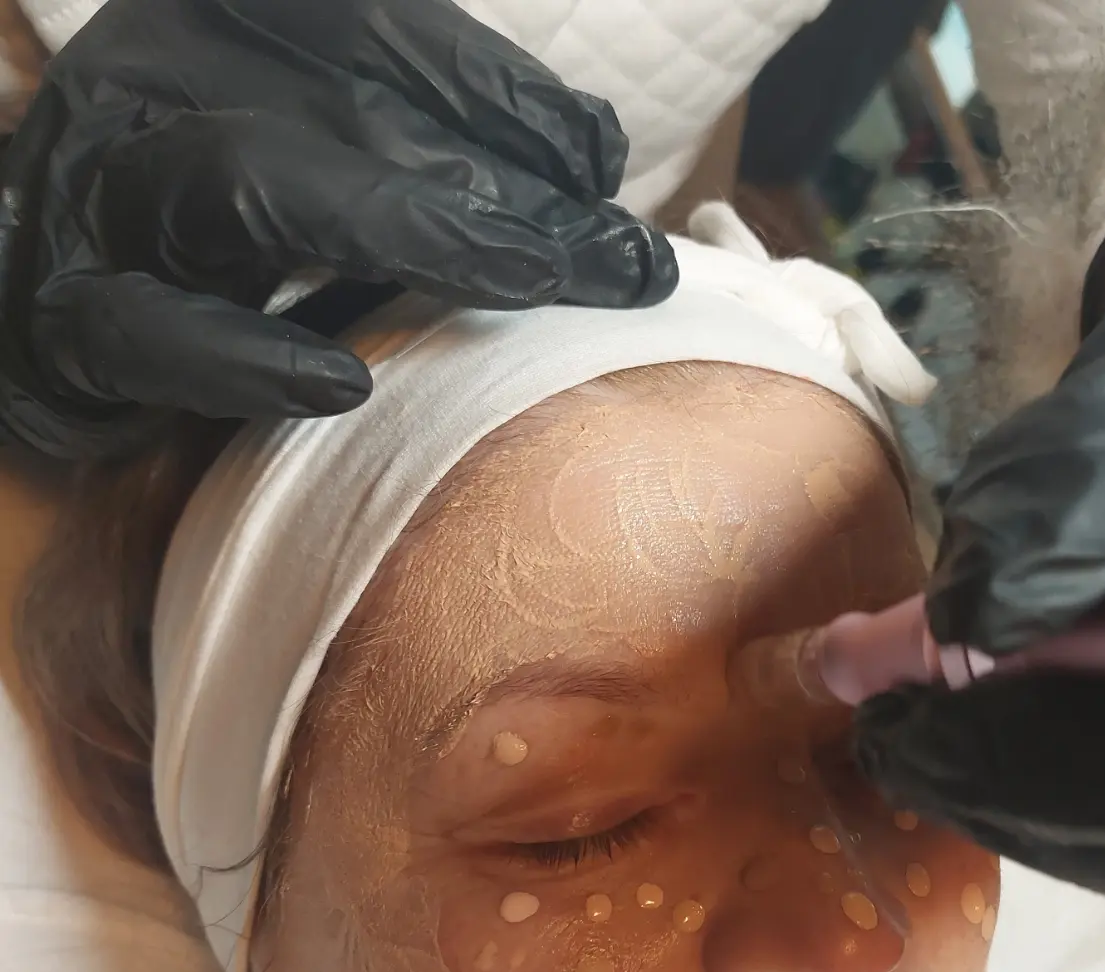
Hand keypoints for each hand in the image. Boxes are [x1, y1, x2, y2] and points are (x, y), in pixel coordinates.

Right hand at [0, 0, 677, 457]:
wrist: (38, 299)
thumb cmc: (217, 236)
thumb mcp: (332, 154)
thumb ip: (439, 139)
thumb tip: (595, 149)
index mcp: (222, 23)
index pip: (380, 27)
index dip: (503, 93)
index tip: (603, 167)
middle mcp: (156, 78)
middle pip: (358, 119)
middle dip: (510, 194)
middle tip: (628, 264)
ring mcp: (101, 192)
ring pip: (251, 184)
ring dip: (407, 234)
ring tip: (528, 282)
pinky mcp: (67, 319)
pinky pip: (148, 329)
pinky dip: (247, 355)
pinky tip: (344, 386)